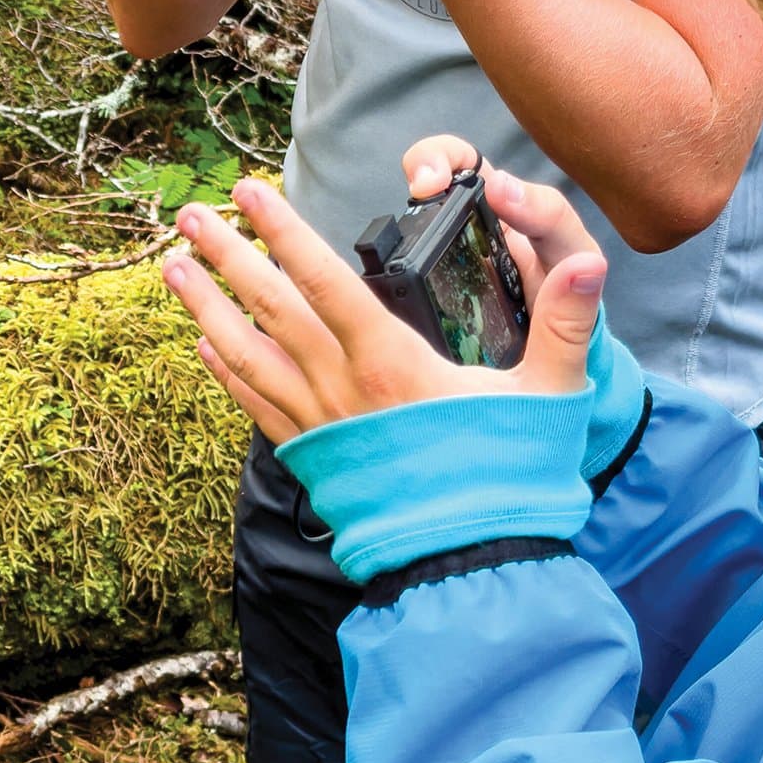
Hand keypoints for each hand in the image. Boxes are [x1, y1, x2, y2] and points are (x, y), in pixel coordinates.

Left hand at [160, 172, 608, 444]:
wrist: (471, 569)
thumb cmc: (511, 480)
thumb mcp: (552, 397)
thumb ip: (567, 324)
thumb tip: (589, 263)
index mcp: (392, 364)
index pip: (324, 280)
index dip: (283, 231)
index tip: (249, 192)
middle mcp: (342, 390)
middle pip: (270, 309)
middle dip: (226, 256)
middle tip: (190, 214)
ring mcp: (321, 426)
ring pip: (246, 354)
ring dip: (206, 307)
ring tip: (174, 268)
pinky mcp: (314, 459)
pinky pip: (255, 406)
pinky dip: (225, 371)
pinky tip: (205, 343)